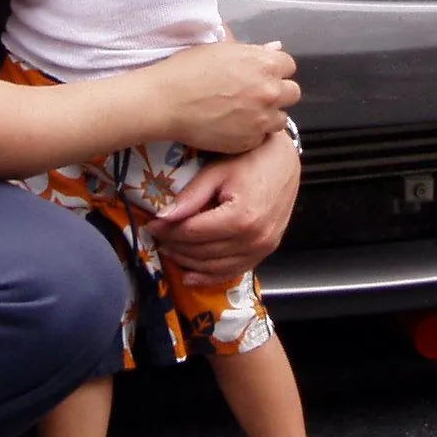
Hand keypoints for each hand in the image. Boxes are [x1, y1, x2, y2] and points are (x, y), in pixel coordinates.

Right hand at [144, 39, 297, 155]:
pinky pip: (261, 138)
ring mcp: (261, 119)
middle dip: (278, 93)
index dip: (275, 70)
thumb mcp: (220, 50)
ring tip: (245, 114)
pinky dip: (252, 133)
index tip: (263, 74)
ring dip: (268, 115)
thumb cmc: (186, 70)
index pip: (289, 65)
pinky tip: (233, 126)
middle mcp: (269, 91)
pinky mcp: (249, 141)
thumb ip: (252, 52)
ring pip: (281, 118)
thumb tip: (273, 49)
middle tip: (257, 94)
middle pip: (292, 93)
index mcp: (264, 64)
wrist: (166, 102)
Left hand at [149, 130, 300, 284]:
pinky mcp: (265, 252)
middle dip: (174, 245)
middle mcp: (253, 238)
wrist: (284, 161)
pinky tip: (191, 276)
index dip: (167, 231)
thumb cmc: (252, 159)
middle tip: (157, 236)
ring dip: (188, 262)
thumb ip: (191, 197)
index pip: (192, 232)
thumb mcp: (217, 171)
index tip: (151, 225)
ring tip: (169, 250)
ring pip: (214, 266)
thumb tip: (163, 216)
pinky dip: (209, 276)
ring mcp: (262, 248)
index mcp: (240, 217)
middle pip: (201, 251)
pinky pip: (233, 271)